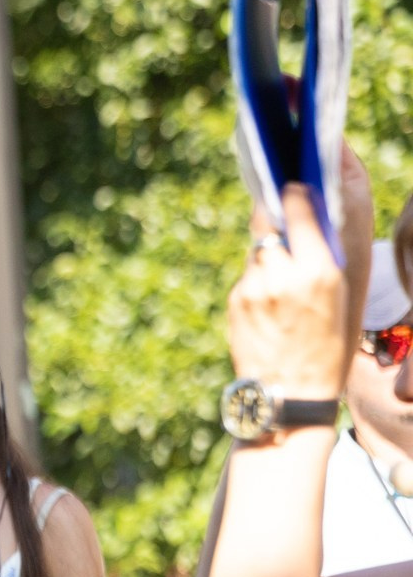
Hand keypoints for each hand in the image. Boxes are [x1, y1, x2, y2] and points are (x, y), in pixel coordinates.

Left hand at [227, 182, 349, 400]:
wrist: (290, 392)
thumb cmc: (327, 346)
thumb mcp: (340, 299)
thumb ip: (322, 259)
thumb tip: (306, 225)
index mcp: (319, 271)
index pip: (298, 212)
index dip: (293, 195)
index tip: (292, 184)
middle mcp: (283, 275)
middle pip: (266, 224)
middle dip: (270, 215)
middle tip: (275, 208)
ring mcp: (253, 287)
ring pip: (256, 251)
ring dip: (267, 252)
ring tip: (282, 270)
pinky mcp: (235, 301)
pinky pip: (247, 277)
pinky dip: (257, 279)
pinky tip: (269, 301)